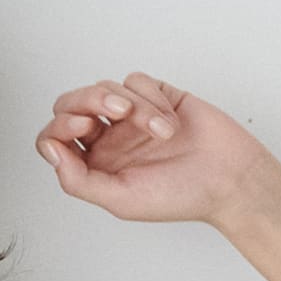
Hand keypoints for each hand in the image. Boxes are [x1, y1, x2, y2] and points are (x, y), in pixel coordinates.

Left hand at [35, 72, 280, 225]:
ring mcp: (131, 116)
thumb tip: (49, 149)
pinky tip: (170, 121)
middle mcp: (108, 139)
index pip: (56, 138)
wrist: (231, 179)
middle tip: (112, 111)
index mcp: (94, 165)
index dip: (59, 128)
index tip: (82, 129)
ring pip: (105, 88)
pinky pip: (136, 81)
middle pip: (72, 104)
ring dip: (134, 107)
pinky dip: (151, 99)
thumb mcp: (120, 199)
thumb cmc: (180, 196)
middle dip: (86, 100)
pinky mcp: (156, 96)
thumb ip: (78, 179)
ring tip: (160, 131)